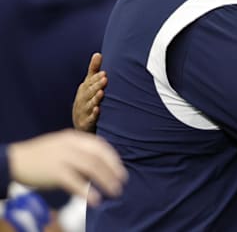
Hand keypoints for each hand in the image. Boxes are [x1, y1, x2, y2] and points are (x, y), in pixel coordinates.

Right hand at [7, 129, 127, 205]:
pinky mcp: (55, 172)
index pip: (100, 146)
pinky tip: (95, 199)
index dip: (113, 158)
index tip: (120, 170)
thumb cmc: (42, 156)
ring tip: (114, 192)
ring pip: (92, 168)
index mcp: (73, 138)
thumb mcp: (62, 146)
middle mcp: (70, 146)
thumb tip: (101, 166)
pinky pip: (75, 182)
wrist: (15, 160)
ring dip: (106, 181)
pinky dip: (87, 191)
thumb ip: (80, 152)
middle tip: (122, 183)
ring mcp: (63, 158)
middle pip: (99, 158)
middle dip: (113, 171)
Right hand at [73, 53, 105, 131]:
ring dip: (95, 98)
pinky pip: (90, 119)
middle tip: (105, 79)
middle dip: (97, 85)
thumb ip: (94, 70)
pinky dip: (93, 114)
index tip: (104, 73)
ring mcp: (83, 111)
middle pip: (89, 92)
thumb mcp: (89, 85)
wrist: (80, 123)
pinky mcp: (86, 123)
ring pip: (89, 104)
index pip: (90, 82)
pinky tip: (98, 110)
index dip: (96, 78)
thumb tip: (98, 54)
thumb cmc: (87, 100)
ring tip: (101, 93)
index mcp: (84, 90)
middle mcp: (82, 99)